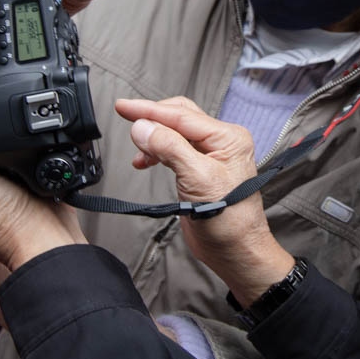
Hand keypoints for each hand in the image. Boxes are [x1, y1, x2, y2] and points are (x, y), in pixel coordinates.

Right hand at [114, 97, 294, 305]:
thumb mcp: (197, 178)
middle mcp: (222, 142)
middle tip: (125, 116)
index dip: (149, 109)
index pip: (182, 115)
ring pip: (175, 133)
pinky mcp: (200, 170)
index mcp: (228, 137)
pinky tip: (146, 161)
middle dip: (152, 118)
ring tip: (138, 152)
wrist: (236, 252)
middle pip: (179, 117)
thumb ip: (169, 148)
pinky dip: (157, 152)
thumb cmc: (229, 221)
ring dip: (154, 138)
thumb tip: (143, 127)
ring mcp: (212, 156)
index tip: (123, 106)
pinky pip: (175, 149)